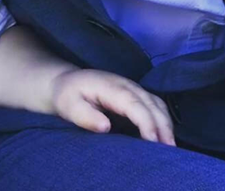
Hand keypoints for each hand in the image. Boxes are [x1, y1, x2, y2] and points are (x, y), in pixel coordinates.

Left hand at [51, 69, 174, 144]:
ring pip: (157, 104)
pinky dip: (163, 120)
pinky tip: (164, 138)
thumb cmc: (67, 96)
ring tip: (170, 149)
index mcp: (109, 86)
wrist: (66, 82)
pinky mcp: (135, 94)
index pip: (133, 103)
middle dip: (163, 126)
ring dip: (167, 124)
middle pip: (151, 103)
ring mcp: (132, 87)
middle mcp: (125, 84)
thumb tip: (106, 127)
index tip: (153, 142)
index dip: (146, 122)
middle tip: (169, 153)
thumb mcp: (68, 106)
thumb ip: (84, 116)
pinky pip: (156, 105)